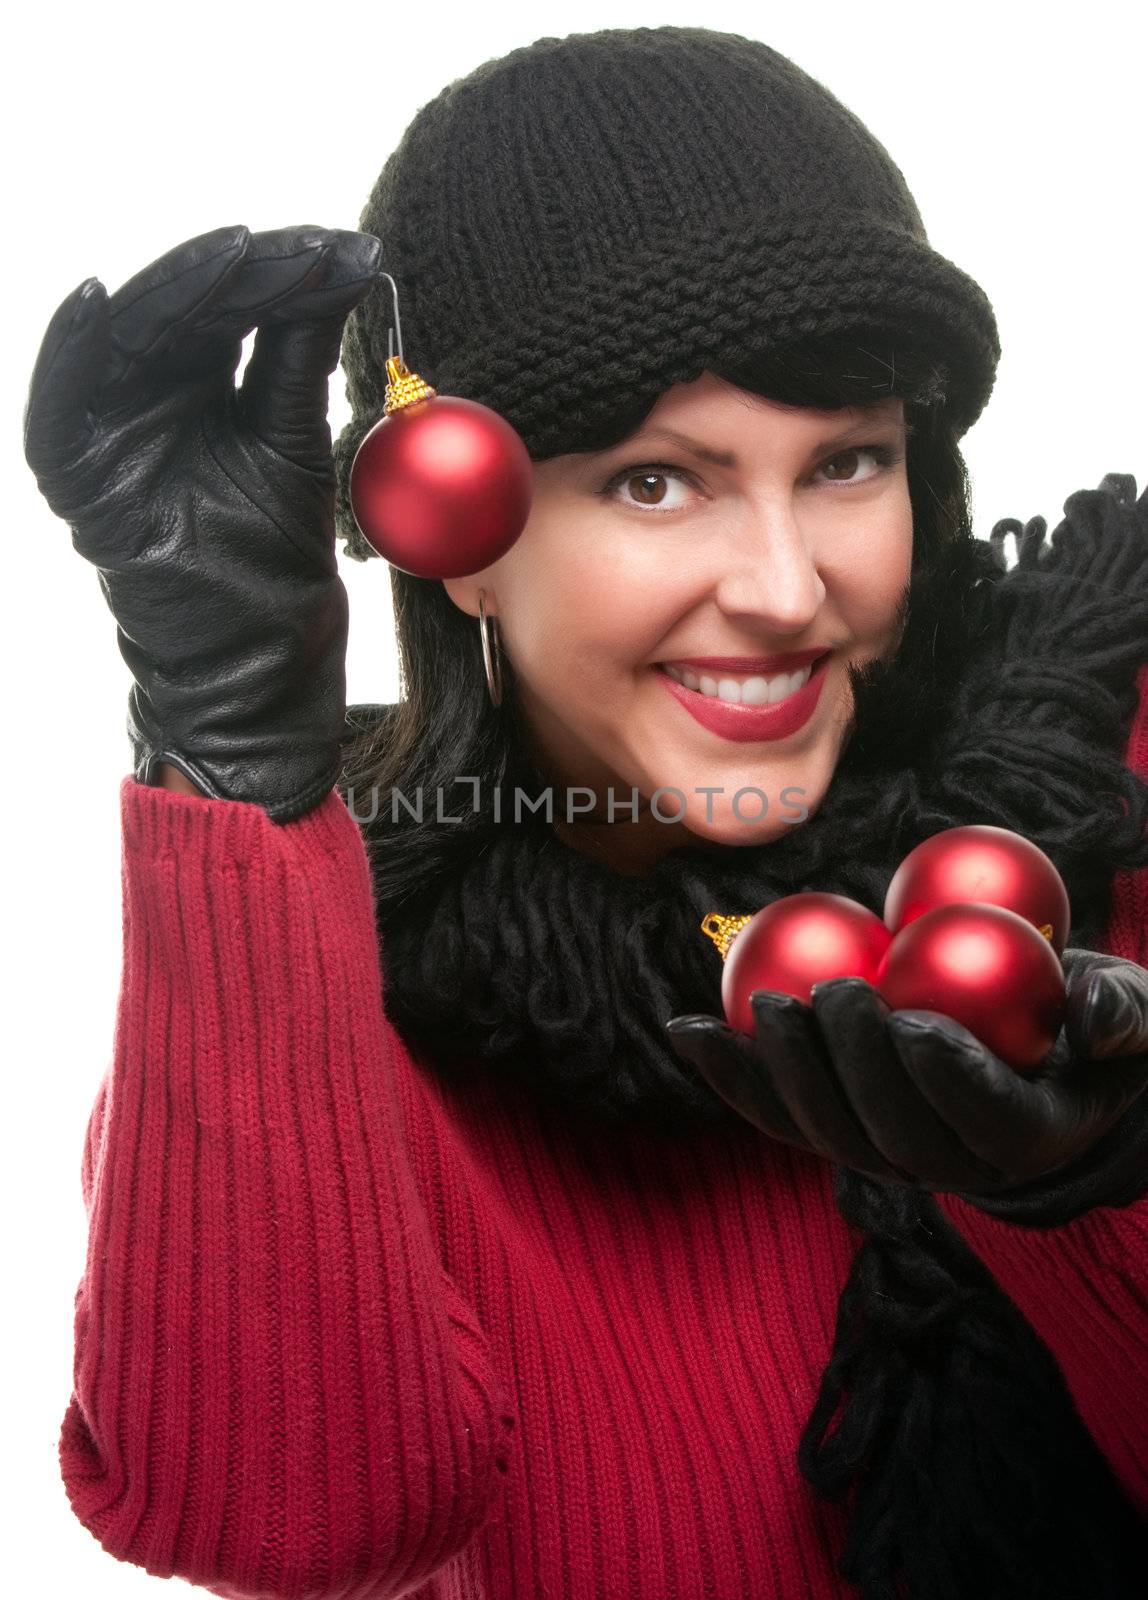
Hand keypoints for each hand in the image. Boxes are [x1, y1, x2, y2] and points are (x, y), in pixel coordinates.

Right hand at [23, 224, 384, 821]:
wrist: (260, 660)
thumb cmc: (277, 561)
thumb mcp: (295, 440)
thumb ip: (298, 355)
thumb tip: (341, 266)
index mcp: (206, 385)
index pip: (232, 307)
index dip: (280, 272)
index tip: (342, 247)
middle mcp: (154, 395)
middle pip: (184, 310)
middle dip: (240, 274)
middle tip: (299, 246)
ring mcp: (112, 427)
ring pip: (131, 336)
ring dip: (176, 292)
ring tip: (232, 256)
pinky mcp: (78, 469)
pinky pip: (59, 399)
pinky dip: (70, 350)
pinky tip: (99, 303)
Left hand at [665, 949, 1147, 1203]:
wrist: (1041, 1058)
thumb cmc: (1092, 1023)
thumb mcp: (1134, 1013)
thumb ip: (1123, 1013)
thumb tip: (1093, 1018)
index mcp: (1029, 1139)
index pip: (984, 1120)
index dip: (946, 1080)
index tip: (913, 1024)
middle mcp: (955, 1168)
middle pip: (894, 1135)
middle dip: (858, 1069)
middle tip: (840, 990)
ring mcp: (888, 1156)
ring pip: (829, 1134)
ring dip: (788, 1076)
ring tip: (764, 1007)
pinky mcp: (838, 1131)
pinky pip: (781, 1113)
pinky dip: (732, 1076)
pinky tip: (687, 1029)